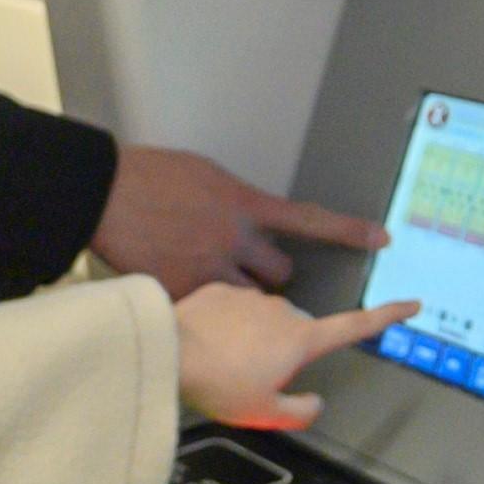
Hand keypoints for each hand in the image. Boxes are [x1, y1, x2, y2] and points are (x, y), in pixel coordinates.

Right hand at [93, 145, 384, 291]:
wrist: (102, 193)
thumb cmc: (146, 174)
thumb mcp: (203, 174)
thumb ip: (232, 200)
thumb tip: (244, 214)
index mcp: (244, 204)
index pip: (310, 220)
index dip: (349, 231)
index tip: (380, 239)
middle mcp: (235, 240)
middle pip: (280, 274)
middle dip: (270, 276)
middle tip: (247, 269)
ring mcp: (210, 270)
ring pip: (248, 300)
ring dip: (239, 297)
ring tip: (213, 285)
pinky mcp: (183, 293)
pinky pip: (205, 310)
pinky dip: (196, 305)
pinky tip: (173, 288)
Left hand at [174, 287, 413, 429]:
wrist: (169, 351)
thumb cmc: (219, 384)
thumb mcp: (265, 414)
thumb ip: (300, 412)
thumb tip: (314, 403)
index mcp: (302, 339)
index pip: (356, 326)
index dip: (386, 316)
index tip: (410, 303)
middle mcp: (283, 310)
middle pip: (299, 333)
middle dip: (285, 352)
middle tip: (253, 378)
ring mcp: (252, 296)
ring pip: (265, 319)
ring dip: (254, 337)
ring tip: (224, 362)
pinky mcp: (221, 290)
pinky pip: (234, 309)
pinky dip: (227, 326)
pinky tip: (208, 344)